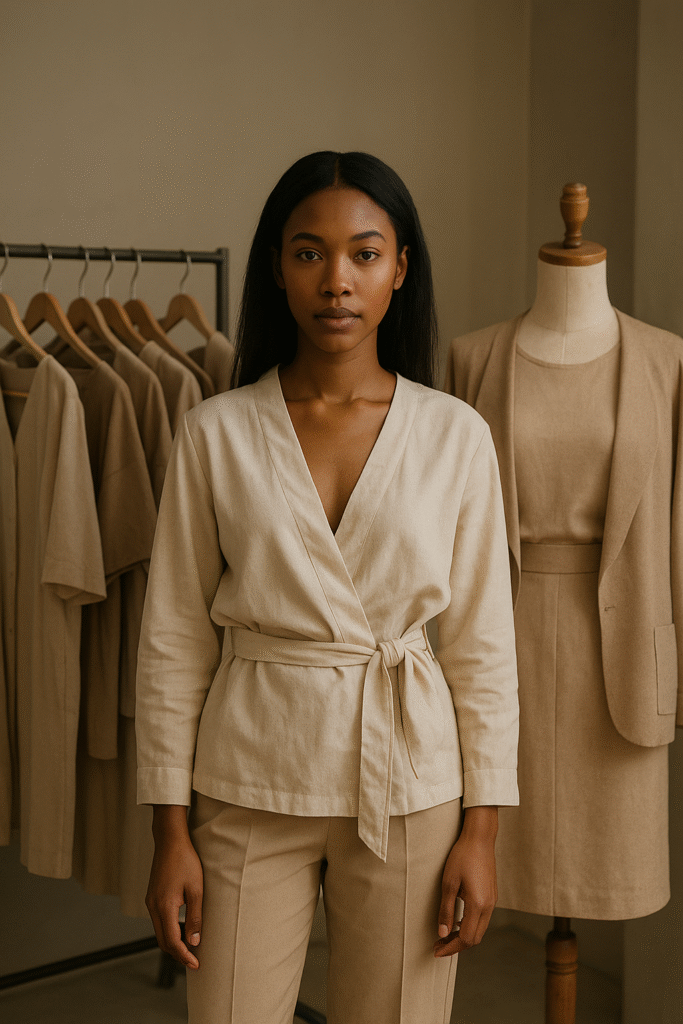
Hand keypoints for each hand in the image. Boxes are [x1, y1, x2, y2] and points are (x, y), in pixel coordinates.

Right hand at [146, 805, 203, 969]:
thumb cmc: (186, 861)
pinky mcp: (152, 896)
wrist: (170, 840)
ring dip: (173, 943)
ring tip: (190, 947)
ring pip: (159, 932)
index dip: (184, 956)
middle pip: (162, 941)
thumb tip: (194, 941)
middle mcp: (153, 907)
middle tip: (193, 961)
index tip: (196, 965)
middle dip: (177, 953)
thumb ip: (195, 916)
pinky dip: (169, 930)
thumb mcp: (196, 889)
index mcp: (164, 906)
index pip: (172, 941)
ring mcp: (150, 901)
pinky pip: (159, 921)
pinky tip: (181, 929)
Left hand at [433, 805, 497, 957]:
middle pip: (474, 938)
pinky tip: (457, 921)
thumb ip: (446, 911)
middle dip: (456, 945)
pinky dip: (469, 926)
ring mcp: (492, 901)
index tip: (436, 950)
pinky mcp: (491, 896)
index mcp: (478, 904)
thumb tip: (443, 934)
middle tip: (438, 945)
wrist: (480, 838)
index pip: (466, 938)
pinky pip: (482, 919)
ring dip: (463, 936)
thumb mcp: (449, 883)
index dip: (451, 948)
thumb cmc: (462, 857)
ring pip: (479, 930)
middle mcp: (488, 906)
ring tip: (445, 935)